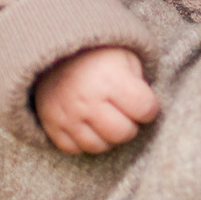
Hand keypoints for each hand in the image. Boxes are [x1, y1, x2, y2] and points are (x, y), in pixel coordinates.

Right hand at [33, 46, 162, 153]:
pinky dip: (84, 141)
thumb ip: (140, 83)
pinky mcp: (51, 124)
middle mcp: (87, 100)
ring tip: (108, 120)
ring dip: (108, 137)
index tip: (143, 102)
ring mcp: (67, 114)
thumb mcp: (126, 57)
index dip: (149, 108)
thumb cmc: (99, 55)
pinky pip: (73, 148)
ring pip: (98, 146)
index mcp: (110, 79)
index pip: (145, 109)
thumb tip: (147, 111)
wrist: (55, 51)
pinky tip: (89, 125)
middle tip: (125, 113)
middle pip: (122, 134)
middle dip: (130, 125)